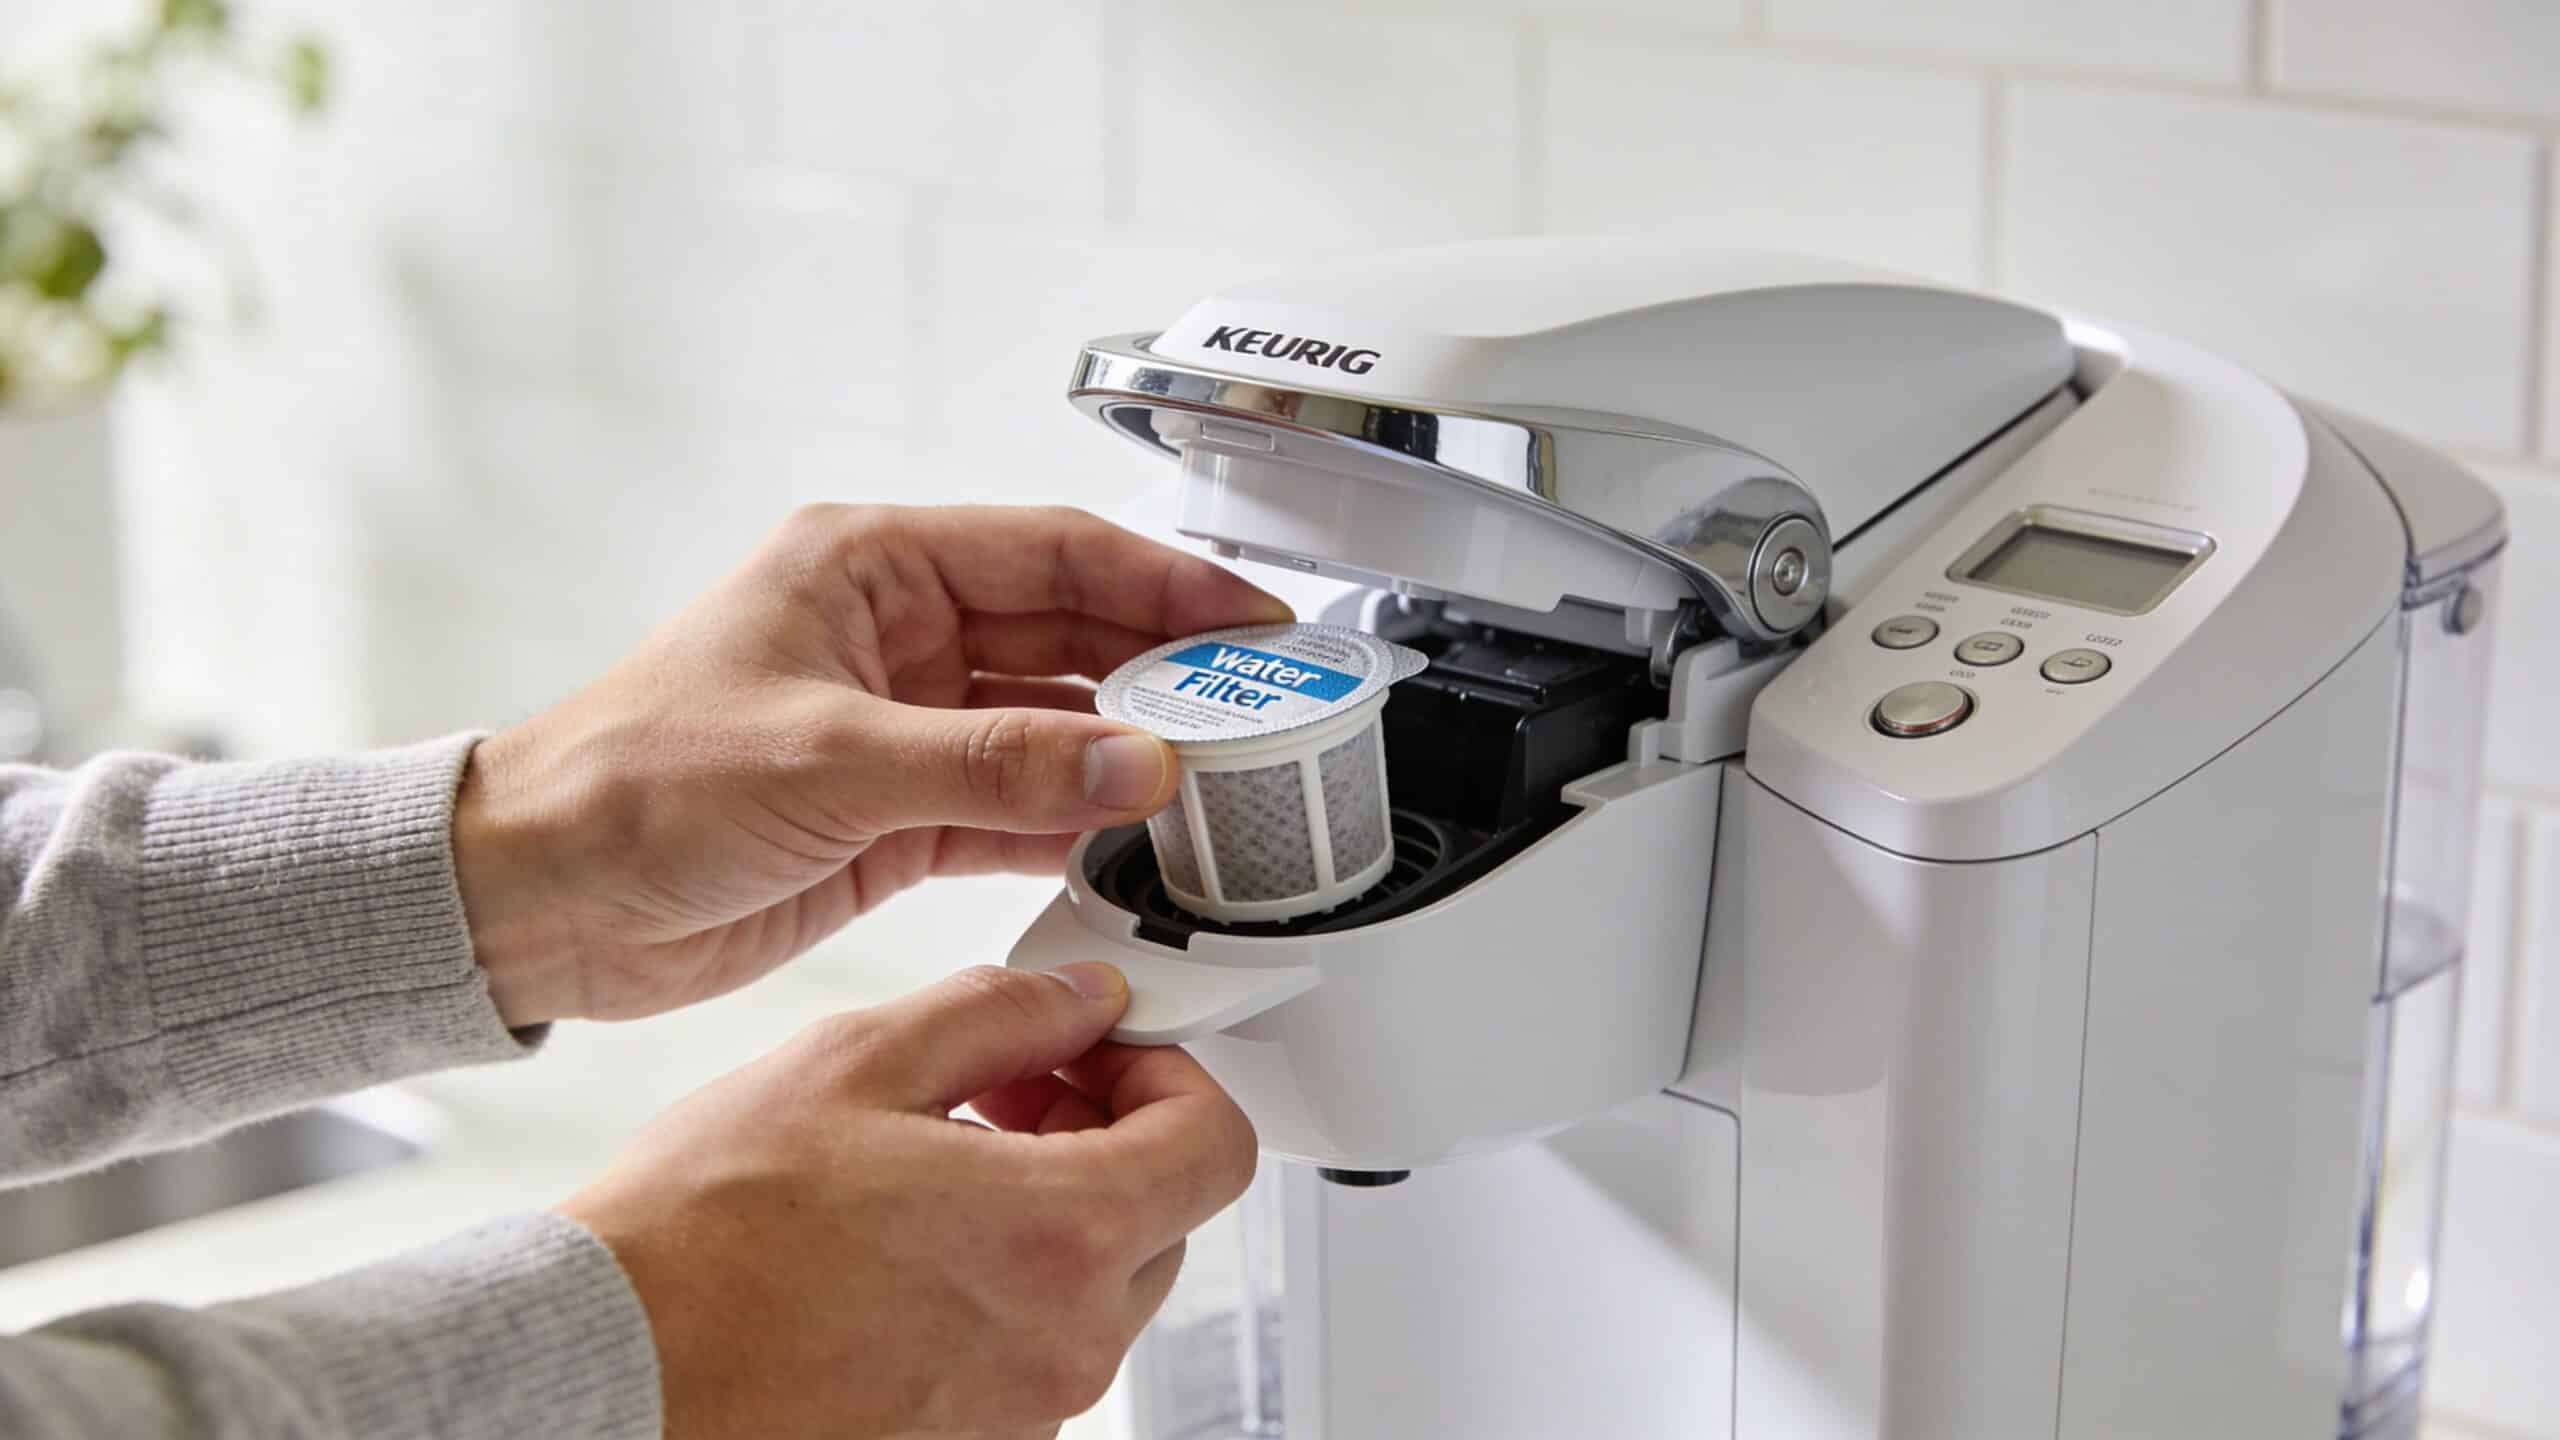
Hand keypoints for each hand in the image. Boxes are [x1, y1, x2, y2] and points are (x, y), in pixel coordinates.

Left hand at [453, 504, 1290, 1024]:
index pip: (1056, 552)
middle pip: (1069, 634)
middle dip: (1165, 671)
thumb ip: (997, 764)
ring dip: (1128, 756)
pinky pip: (1016, 809)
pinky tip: (1135, 845)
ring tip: (1219, 784)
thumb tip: (1134, 761)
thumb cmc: (626, 783)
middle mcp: (894, 637)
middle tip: (1262, 708)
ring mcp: (901, 730)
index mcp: (870, 566)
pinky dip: (1076, 827)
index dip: (1166, 584)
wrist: (534, 899)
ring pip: (1052, 727)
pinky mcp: (893, 818)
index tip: (1251, 624)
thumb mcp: (830, 760)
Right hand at [559, 961, 1257, 1439]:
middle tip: (1007, 1090)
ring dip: (1051, 1206)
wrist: (614, 1363)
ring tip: (936, 1161)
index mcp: (1062, 1235)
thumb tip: (1080, 999)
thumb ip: (1002, 1014)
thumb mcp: (860, 1061)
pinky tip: (906, 1240)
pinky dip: (1002, 1280)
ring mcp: (1023, 1408)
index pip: (1217, 1144)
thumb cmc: (708, 1232)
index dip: (1169, 1073)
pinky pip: (1031, 1345)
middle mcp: (1065, 1341)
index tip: (1098, 1050)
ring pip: (1097, 1283)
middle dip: (1104, 1133)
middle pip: (1164, 1214)